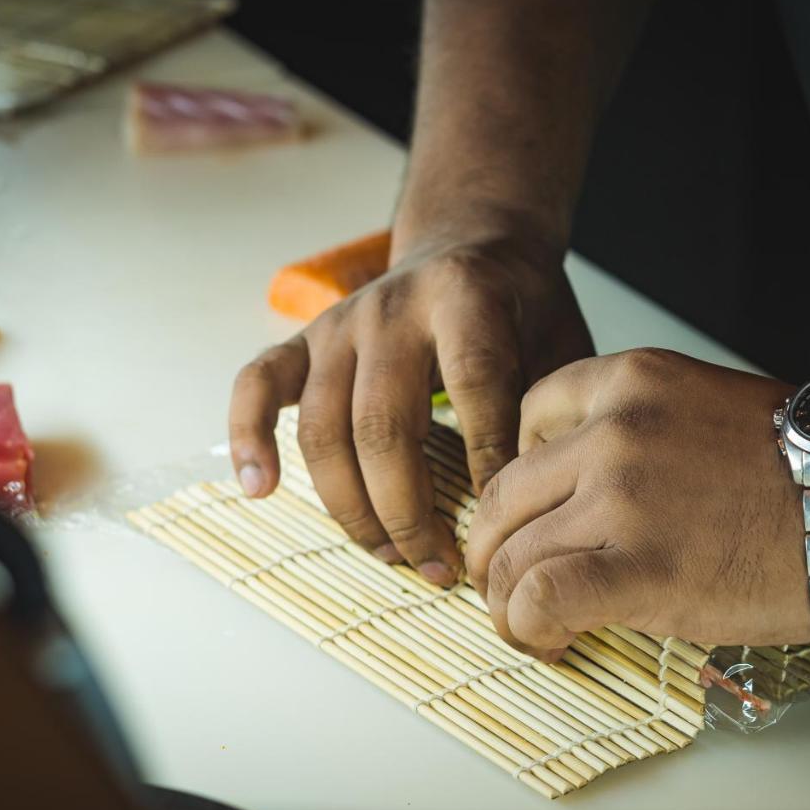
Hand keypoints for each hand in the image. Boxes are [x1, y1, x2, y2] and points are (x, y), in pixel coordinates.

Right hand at [229, 232, 592, 585]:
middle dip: (407, 511)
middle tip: (439, 566)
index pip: (471, 387)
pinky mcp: (304, 338)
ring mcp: (340, 323)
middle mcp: (393, 307)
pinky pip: (257, 385)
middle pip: (382, 425)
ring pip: (323, 428)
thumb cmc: (522, 309)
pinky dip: (248, 437)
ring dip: (351, 506)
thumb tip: (531, 500)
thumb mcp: (561, 342)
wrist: (472, 243)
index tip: (498, 522)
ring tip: (390, 556)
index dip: (484, 460)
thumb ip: (550, 408)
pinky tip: (260, 489)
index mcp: (465, 298)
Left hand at [466, 348, 809, 659]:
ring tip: (525, 626)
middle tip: (505, 582)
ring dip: (505, 600)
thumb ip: (636, 435)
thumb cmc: (806, 466)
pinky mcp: (640, 566)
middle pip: (502, 494)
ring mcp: (622, 496)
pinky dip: (527, 627)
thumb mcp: (702, 409)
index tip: (533, 515)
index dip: (522, 481)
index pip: (527, 419)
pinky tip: (547, 641)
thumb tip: (586, 495)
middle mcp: (614, 431)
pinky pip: (542, 597)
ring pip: (510, 553)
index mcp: (630, 383)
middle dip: (493, 548)